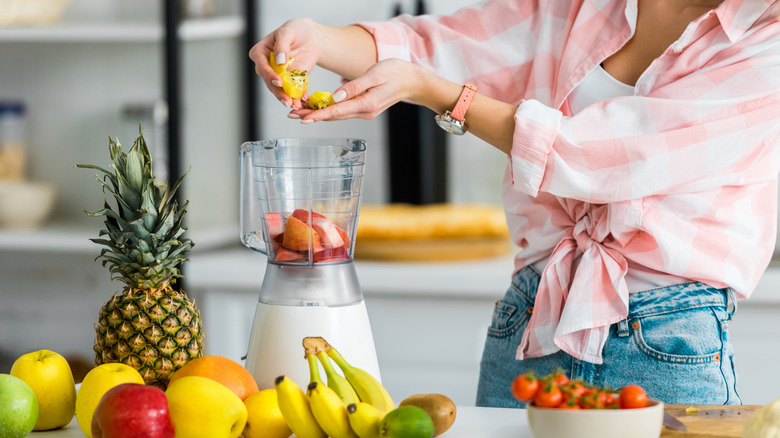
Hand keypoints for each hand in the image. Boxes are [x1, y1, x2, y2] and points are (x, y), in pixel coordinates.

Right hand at [249, 18, 319, 108]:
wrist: (310, 37)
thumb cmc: (296, 30)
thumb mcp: (288, 31)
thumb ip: (282, 44)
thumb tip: (279, 61)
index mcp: (260, 52)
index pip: (261, 65)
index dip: (269, 74)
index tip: (278, 81)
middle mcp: (266, 66)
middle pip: (269, 82)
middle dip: (278, 92)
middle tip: (288, 101)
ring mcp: (277, 75)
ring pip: (279, 90)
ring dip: (287, 98)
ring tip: (296, 104)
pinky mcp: (289, 81)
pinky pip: (292, 91)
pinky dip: (298, 96)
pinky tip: (303, 100)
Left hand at [289, 58, 428, 121]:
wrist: (414, 81)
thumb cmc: (396, 72)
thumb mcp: (375, 73)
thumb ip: (356, 85)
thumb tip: (336, 96)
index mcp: (366, 104)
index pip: (337, 111)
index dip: (318, 115)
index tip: (302, 118)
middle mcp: (364, 111)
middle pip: (333, 116)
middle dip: (312, 115)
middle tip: (292, 114)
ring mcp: (365, 111)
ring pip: (337, 114)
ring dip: (318, 113)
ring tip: (299, 111)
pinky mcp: (365, 107)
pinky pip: (344, 111)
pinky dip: (329, 110)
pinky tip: (318, 107)